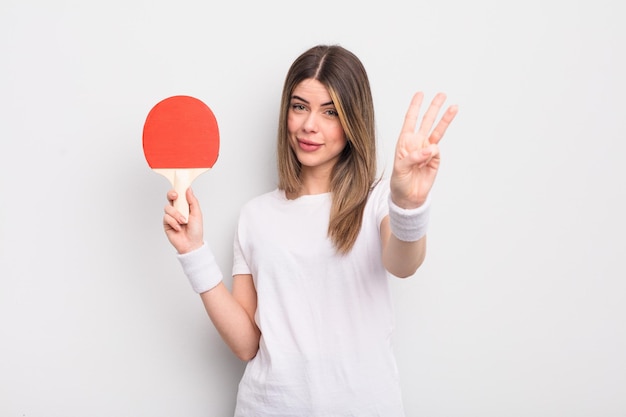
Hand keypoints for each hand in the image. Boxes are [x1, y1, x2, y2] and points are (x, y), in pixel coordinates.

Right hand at [163, 187, 203, 253]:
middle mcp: (177, 209)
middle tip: (175, 197)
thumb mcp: (197, 214)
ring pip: (168, 208)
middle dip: (171, 195)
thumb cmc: (196, 230)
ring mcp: (171, 216)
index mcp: (185, 206)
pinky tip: (178, 228)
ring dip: (177, 215)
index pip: (179, 194)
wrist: (191, 244)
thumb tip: (188, 189)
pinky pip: (166, 218)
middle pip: (170, 197)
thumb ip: (192, 201)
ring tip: (183, 222)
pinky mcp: (166, 223)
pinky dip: (174, 222)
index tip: (179, 188)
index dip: (177, 190)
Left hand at [390, 92, 457, 208]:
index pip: (410, 120)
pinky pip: (437, 152)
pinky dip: (433, 154)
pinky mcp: (435, 160)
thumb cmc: (399, 181)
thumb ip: (414, 157)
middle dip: (434, 108)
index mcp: (404, 141)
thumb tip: (432, 148)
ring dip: (445, 119)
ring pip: (437, 131)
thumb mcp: (400, 168)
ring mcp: (427, 151)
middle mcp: (417, 143)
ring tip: (454, 107)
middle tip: (442, 94)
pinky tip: (427, 160)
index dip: (415, 107)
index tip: (420, 94)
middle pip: (427, 121)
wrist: (408, 197)